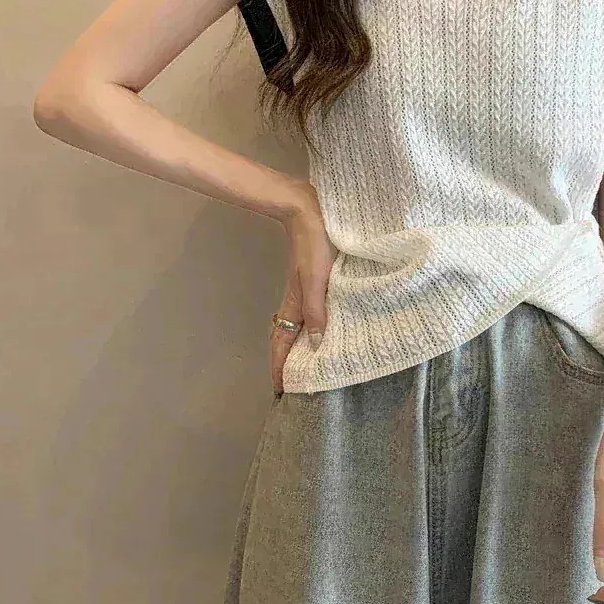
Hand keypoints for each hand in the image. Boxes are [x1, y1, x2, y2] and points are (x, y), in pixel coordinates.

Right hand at [269, 185, 337, 392]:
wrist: (312, 214)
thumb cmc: (316, 245)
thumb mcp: (318, 279)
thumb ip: (318, 310)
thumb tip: (316, 345)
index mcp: (296, 304)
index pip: (282, 342)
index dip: (279, 366)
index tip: (279, 390)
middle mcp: (298, 302)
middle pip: (287, 338)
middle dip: (287, 362)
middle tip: (295, 385)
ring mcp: (305, 291)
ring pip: (298, 326)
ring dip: (299, 347)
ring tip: (308, 365)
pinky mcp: (315, 281)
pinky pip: (309, 313)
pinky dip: (311, 328)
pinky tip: (324, 330)